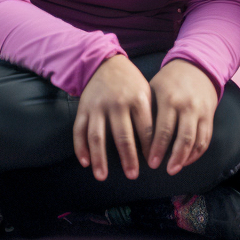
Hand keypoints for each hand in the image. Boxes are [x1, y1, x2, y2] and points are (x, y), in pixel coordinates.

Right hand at [73, 55, 153, 181]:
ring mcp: (98, 106)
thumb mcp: (146, 91)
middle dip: (128, 158)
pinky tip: (85, 162)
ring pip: (97, 136)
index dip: (150, 148)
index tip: (153, 163)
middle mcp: (117, 103)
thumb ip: (150, 114)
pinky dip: (80, 148)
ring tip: (102, 176)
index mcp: (138, 99)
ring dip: (99, 158)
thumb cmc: (130, 82)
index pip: (146, 129)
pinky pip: (79, 130)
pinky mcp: (83, 108)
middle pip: (122, 136)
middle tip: (132, 175)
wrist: (105, 63)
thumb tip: (159, 143)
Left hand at [147, 59, 217, 175]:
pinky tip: (187, 160)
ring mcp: (200, 111)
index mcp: (169, 99)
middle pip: (182, 138)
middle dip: (173, 158)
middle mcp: (187, 106)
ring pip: (196, 141)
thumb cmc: (169, 80)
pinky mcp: (209, 115)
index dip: (157, 148)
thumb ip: (147, 110)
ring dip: (186, 158)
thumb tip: (133, 137)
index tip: (150, 162)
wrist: (197, 66)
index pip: (163, 130)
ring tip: (175, 168)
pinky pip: (205, 138)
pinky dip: (197, 152)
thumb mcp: (154, 88)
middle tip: (165, 170)